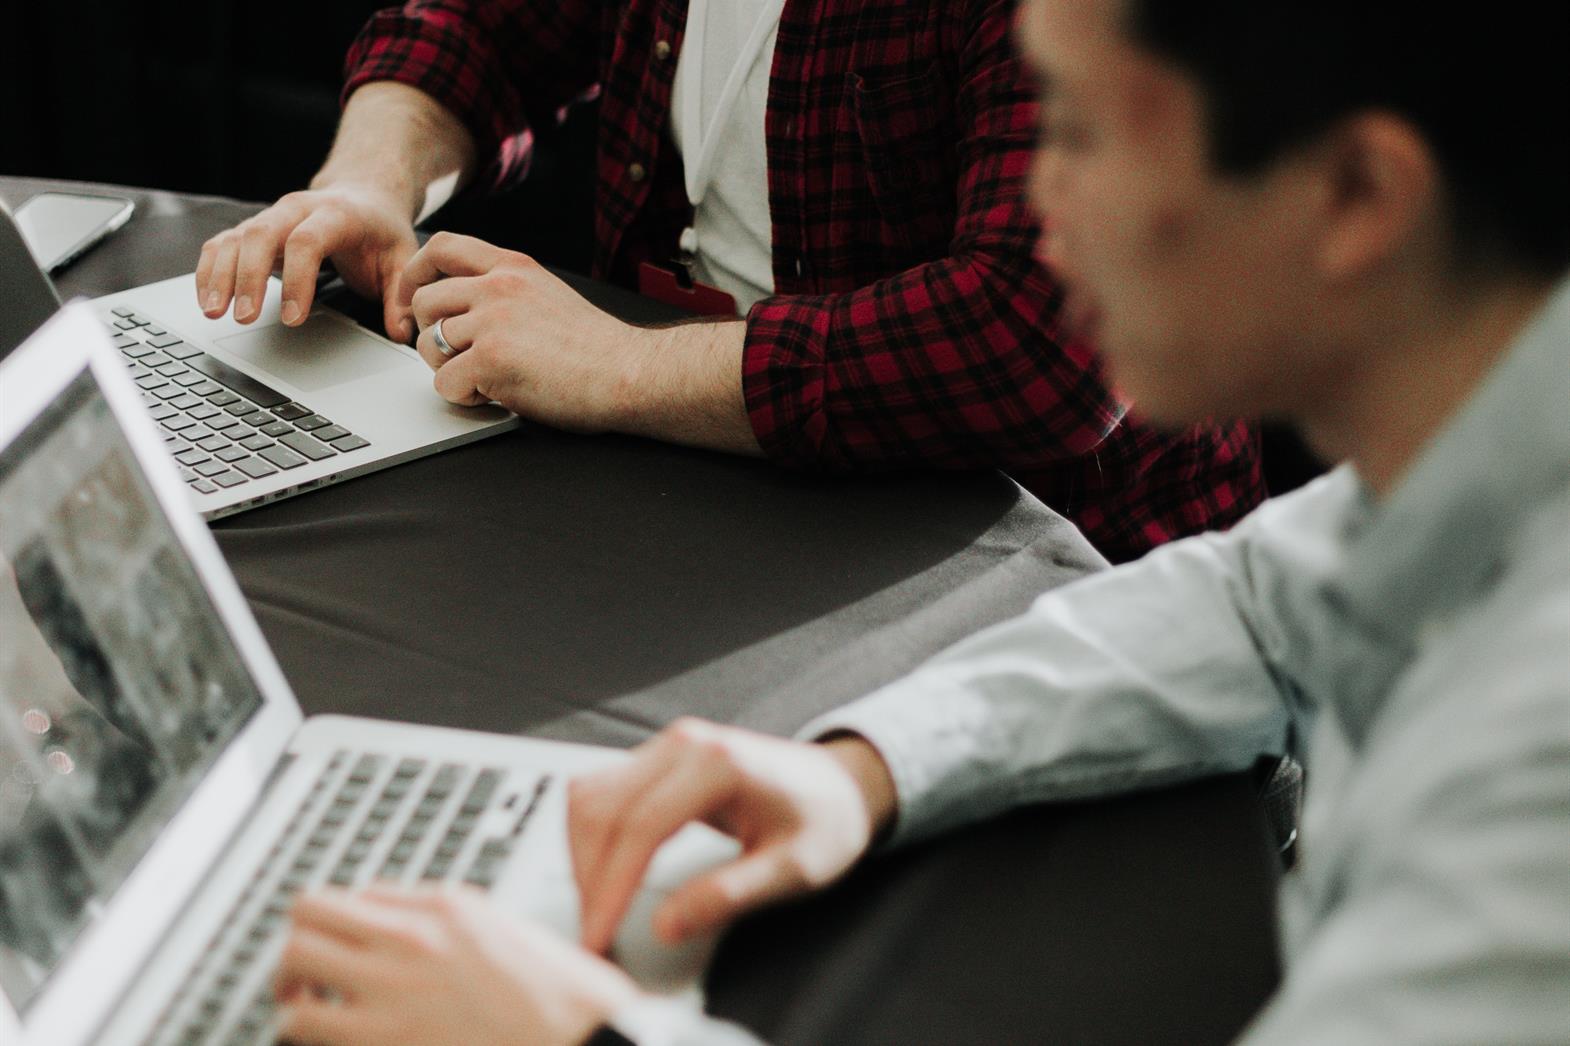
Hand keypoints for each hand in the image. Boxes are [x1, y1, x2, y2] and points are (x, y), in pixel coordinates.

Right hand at [194, 185, 418, 340]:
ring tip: (214, 313)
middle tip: (244, 318)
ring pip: (236, 237)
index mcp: (337, 214)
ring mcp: (272, 216)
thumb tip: (403, 333)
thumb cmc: (380, 230)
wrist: (364, 195)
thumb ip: (401, 296)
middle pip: (261, 234)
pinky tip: (208, 299)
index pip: (307, 241)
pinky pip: (223, 242)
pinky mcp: (254, 228)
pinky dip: (211, 269)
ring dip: (220, 274)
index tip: (292, 318)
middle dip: (248, 277)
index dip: (297, 280)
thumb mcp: (402, 258)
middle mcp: (297, 209)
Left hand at [274, 886, 639, 1045]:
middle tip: (305, 974)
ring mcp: (391, 995)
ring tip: (306, 1011)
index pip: (353, 895)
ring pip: (294, 976)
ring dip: (293, 995)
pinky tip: (324, 1041)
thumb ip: (449, 918)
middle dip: (297, 948)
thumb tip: (404, 919)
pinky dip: (304, 1036)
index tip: (339, 945)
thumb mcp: (506, 928)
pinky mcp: (382, 1043)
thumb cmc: (561, 994)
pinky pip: (308, 1031)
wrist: (583, 1040)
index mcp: (443, 907)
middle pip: (305, 920)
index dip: (338, 923)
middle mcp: (408, 942)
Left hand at [399, 232, 647, 432]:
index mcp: (514, 267)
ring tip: (482, 380)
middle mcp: (499, 287)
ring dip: (446, 368)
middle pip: (426, 300)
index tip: (414, 299)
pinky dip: (463, 397)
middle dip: (431, 334)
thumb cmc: (598, 348)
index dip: (417, 273)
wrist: (630, 374)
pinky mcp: (491, 361)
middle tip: (455, 358)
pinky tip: (492, 396)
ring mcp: (493, 322)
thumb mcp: (548, 295)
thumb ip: (508, 291)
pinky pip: (444, 382)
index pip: (443, 247)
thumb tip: (468, 308)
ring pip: (429, 343)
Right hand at [569, 718, 897, 954]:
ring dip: (583, 855)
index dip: (612, 887)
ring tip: (596, 910)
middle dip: (589, 877)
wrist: (843, 786)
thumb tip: (665, 926)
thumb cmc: (825, 821)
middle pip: (602, 808)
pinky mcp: (660, 758)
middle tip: (593, 935)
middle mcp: (683, 744)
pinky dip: (593, 836)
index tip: (599, 935)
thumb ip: (728, 896)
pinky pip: (605, 790)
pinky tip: (603, 874)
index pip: (641, 827)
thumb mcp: (791, 869)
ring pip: (591, 795)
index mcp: (717, 764)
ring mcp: (668, 746)